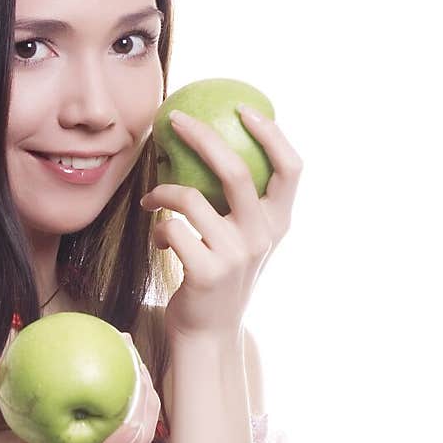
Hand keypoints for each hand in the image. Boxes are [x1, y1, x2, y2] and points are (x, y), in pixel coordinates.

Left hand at [140, 107, 303, 343]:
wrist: (209, 334)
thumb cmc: (221, 278)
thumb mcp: (245, 241)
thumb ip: (244, 206)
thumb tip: (217, 146)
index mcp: (279, 223)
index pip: (291, 168)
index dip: (271, 133)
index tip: (244, 108)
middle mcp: (262, 237)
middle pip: (235, 170)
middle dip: (202, 137)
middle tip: (176, 119)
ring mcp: (235, 255)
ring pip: (190, 198)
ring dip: (162, 192)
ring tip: (152, 197)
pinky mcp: (205, 272)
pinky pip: (171, 229)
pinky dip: (159, 228)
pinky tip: (159, 236)